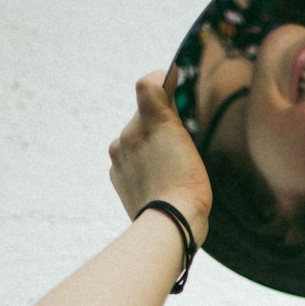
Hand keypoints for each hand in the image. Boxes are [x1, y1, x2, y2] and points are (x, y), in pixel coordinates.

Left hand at [108, 68, 212, 242]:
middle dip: (158, 123)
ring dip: (148, 145)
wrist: (169, 224)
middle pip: (144, 115)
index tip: (172, 87)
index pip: (148, 83)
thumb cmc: (188, 187)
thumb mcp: (190, 144)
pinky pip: (128, 158)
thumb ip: (172, 117)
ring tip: (167, 167)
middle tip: (177, 144)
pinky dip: (139, 163)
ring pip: (135, 137)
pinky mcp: (115, 172)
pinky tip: (155, 179)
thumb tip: (163, 96)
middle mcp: (129, 132)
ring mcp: (119, 153)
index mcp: (151, 120)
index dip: (161, 81)